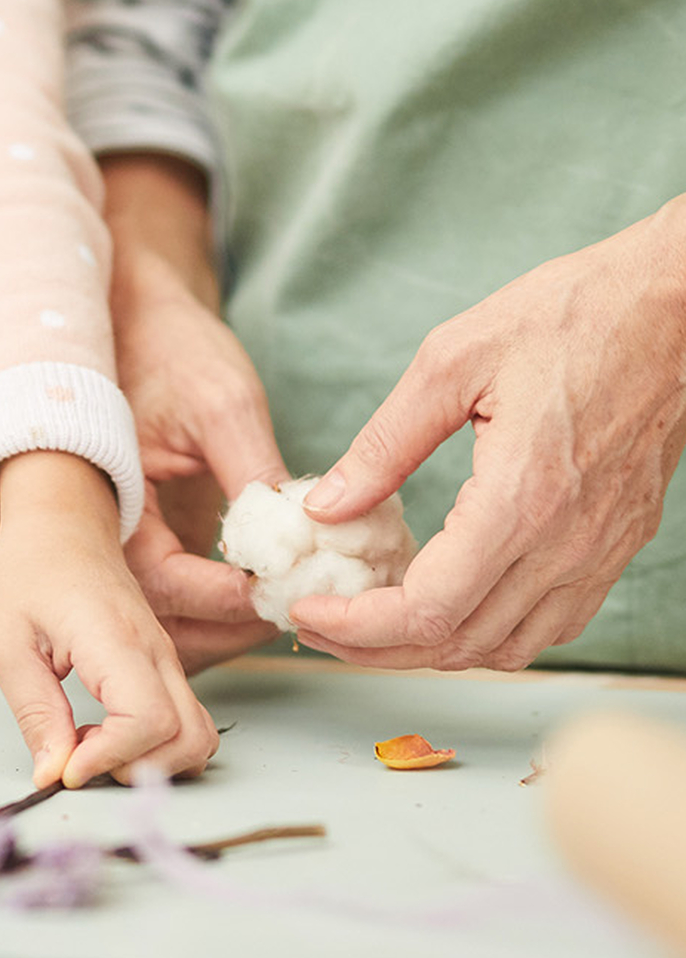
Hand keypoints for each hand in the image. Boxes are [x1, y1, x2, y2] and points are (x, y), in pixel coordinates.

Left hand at [0, 451, 220, 787]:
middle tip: (79, 756)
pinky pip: (185, 720)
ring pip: (199, 735)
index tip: (66, 767)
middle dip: (138, 769)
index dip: (111, 758)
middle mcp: (155, 649)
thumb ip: (34, 713)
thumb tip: (54, 776)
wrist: (61, 523)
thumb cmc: (28, 573)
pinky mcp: (164, 663)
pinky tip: (103, 728)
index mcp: (114, 636)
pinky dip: (157, 745)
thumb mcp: (7, 643)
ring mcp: (166, 656)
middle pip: (188, 738)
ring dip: (153, 761)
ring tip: (90, 742)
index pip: (148, 719)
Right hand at [102, 156, 286, 663]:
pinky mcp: (141, 542)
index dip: (228, 596)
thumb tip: (303, 541)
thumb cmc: (167, 347)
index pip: (163, 582)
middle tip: (299, 608)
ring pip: (163, 624)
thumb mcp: (220, 401)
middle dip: (231, 627)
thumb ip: (254, 472)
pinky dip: (215, 611)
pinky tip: (264, 593)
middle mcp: (99, 533)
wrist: (134, 316)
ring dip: (224, 630)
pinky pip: (172, 602)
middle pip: (157, 623)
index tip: (286, 589)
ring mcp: (118, 543)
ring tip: (288, 607)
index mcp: (102, 499)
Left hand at [291, 200, 685, 670]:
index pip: (429, 610)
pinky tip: (446, 600)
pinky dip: (489, 632)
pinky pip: (551, 622)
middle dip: (378, 648)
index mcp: (521, 501)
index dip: (358, 627)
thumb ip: (383, 446)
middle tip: (321, 625)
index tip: (308, 613)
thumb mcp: (449, 363)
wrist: (670, 308)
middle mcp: (567, 544)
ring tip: (370, 618)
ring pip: (508, 646)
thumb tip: (325, 507)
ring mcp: (601, 551)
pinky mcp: (617, 543)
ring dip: (432, 649)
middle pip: (461, 643)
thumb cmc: (566, 317)